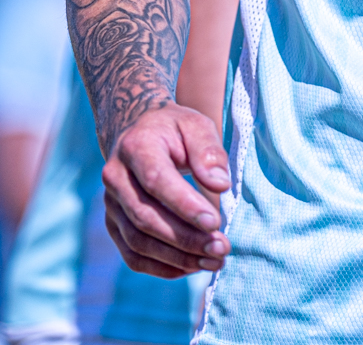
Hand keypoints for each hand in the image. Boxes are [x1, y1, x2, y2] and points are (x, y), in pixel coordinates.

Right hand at [102, 102, 231, 277]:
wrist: (138, 131)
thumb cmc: (173, 129)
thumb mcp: (195, 125)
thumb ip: (208, 151)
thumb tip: (220, 185)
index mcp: (136, 146)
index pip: (156, 181)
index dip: (184, 205)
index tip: (215, 223)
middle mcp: (115, 177)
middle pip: (146, 217)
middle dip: (186, 239)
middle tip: (221, 249)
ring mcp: (111, 204)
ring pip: (138, 242)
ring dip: (177, 258)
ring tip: (213, 261)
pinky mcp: (114, 224)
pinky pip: (133, 256)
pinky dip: (162, 267)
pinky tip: (191, 266)